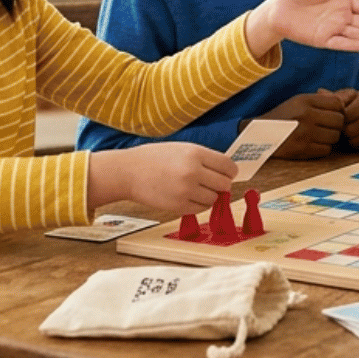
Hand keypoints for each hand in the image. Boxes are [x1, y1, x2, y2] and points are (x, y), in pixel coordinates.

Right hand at [85, 142, 233, 216]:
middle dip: (220, 184)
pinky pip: (201, 209)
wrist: (128, 172)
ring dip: (208, 195)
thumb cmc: (154, 158)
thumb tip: (227, 172)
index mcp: (195, 153)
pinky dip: (198, 204)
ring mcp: (186, 190)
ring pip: (214, 198)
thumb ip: (204, 159)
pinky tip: (187, 196)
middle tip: (210, 183)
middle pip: (224, 184)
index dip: (230, 172)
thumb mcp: (182, 149)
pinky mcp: (179, 206)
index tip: (226, 174)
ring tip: (194, 189)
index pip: (229, 166)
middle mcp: (193, 171)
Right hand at [256, 91, 344, 158]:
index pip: (337, 104)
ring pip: (335, 136)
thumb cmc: (282, 117)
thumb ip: (320, 100)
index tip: (332, 114)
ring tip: (320, 135)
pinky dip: (323, 148)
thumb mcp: (298, 101)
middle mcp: (306, 115)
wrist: (259, 135)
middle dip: (336, 125)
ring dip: (330, 137)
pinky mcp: (303, 149)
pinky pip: (326, 150)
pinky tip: (314, 144)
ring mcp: (305, 133)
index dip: (338, 110)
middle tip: (327, 127)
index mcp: (305, 101)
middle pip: (339, 121)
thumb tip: (344, 102)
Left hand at [332, 89, 358, 149]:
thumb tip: (319, 92)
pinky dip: (353, 143)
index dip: (337, 117)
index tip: (332, 117)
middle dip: (340, 129)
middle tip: (335, 127)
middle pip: (351, 127)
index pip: (347, 113)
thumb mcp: (346, 97)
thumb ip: (333, 96)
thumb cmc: (355, 105)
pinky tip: (350, 137)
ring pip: (355, 137)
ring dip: (346, 137)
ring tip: (342, 132)